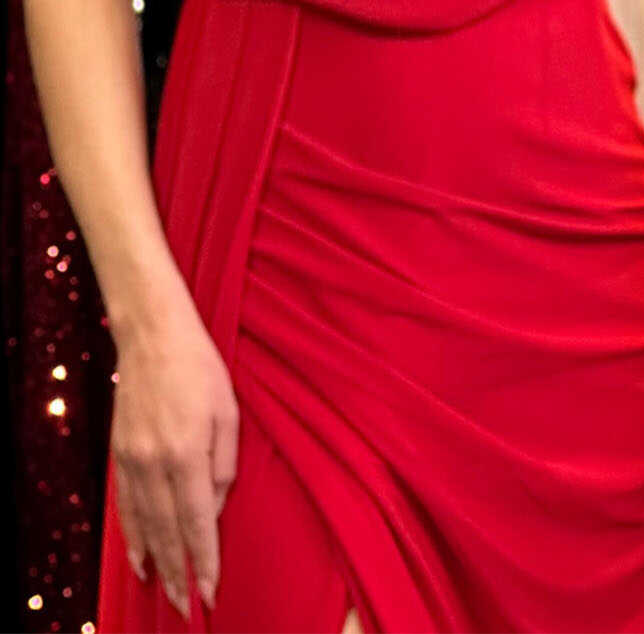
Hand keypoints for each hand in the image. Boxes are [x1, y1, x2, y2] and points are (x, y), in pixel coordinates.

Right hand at [110, 298, 239, 618]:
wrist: (152, 333)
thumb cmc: (199, 366)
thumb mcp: (227, 411)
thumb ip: (225, 464)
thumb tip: (215, 508)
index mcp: (187, 451)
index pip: (196, 521)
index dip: (203, 560)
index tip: (209, 591)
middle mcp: (154, 461)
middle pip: (166, 531)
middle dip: (178, 573)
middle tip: (187, 609)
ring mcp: (131, 457)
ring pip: (141, 523)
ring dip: (154, 561)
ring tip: (164, 590)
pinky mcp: (118, 451)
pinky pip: (125, 504)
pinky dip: (132, 534)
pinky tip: (138, 554)